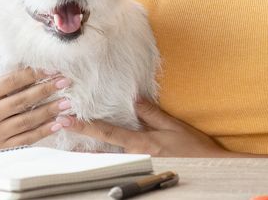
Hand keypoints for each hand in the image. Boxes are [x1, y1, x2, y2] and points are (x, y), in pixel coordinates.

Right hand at [0, 56, 72, 148]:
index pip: (10, 81)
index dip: (33, 74)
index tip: (52, 68)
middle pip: (21, 100)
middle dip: (45, 90)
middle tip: (65, 82)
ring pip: (27, 120)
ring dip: (50, 111)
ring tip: (67, 102)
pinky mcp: (4, 147)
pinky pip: (28, 138)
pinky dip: (46, 130)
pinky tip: (59, 122)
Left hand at [61, 99, 230, 156]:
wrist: (209, 168)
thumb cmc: (194, 147)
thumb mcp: (174, 126)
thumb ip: (152, 114)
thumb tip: (134, 99)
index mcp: (141, 143)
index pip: (108, 132)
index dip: (86, 126)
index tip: (67, 120)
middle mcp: (135, 156)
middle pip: (101, 149)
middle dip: (79, 143)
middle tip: (58, 134)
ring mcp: (138, 165)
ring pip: (108, 158)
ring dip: (88, 152)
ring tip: (68, 148)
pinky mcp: (144, 169)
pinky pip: (120, 162)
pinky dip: (105, 158)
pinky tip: (94, 156)